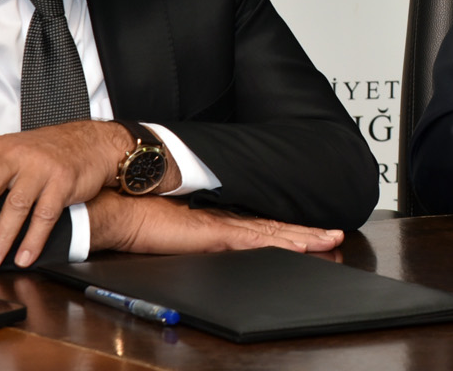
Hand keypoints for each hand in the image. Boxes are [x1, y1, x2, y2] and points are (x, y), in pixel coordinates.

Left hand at [0, 120, 138, 268]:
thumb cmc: (45, 151)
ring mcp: (42, 168)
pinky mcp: (63, 182)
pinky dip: (34, 239)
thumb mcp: (13, 150)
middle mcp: (18, 155)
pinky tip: (24, 256)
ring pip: (18, 204)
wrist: (92, 141)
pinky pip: (46, 215)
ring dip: (3, 236)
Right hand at [87, 193, 344, 254]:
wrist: (118, 206)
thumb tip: (201, 238)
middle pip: (274, 229)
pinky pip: (254, 241)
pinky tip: (300, 246)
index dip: (287, 231)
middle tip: (335, 236)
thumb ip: (192, 234)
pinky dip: (280, 244)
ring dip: (303, 238)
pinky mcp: (213, 233)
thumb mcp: (173, 230)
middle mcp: (224, 221)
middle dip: (306, 234)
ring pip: (272, 233)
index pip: (260, 227)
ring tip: (330, 239)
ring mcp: (221, 226)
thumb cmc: (137, 216)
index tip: (311, 234)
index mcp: (216, 221)